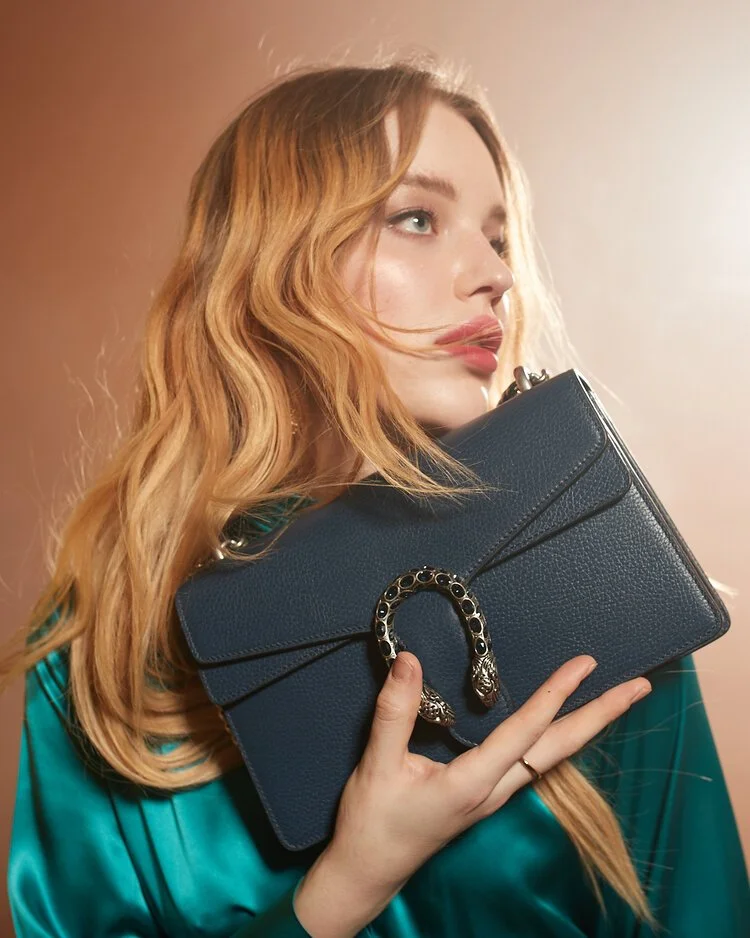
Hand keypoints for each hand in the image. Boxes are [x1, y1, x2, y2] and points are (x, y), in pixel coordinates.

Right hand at [319, 652, 648, 907]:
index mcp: (473, 783)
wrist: (369, 871)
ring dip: (586, 726)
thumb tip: (412, 661)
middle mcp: (494, 791)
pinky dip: (557, 737)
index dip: (556, 694)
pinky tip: (561, 726)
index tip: (585, 664)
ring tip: (613, 700)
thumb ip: (395, 711)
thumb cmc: (372, 822)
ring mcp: (494, 797)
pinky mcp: (487, 796)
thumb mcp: (378, 764)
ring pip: (552, 757)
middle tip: (639, 687)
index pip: (525, 731)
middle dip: (601, 716)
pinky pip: (534, 762)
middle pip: (560, 749)